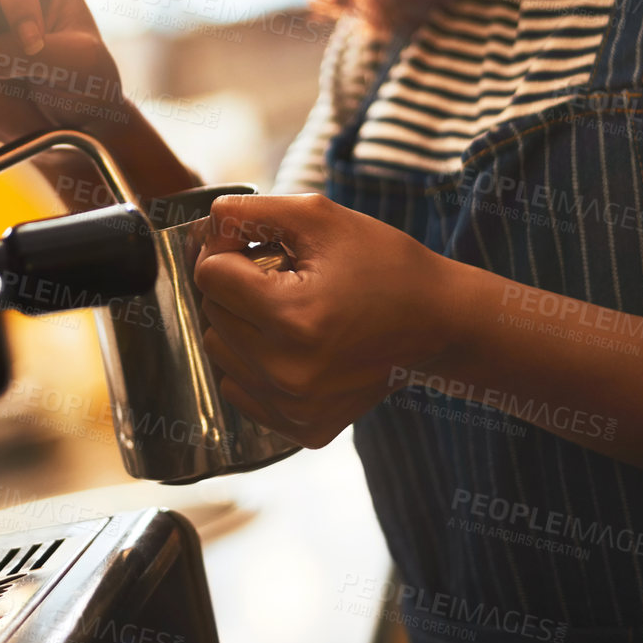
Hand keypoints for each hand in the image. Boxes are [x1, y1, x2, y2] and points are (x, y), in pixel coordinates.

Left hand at [193, 193, 463, 447]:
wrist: (439, 323)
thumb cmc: (382, 263)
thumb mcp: (318, 217)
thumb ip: (249, 212)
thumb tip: (203, 226)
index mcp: (292, 318)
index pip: (210, 275)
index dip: (231, 250)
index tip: (263, 248)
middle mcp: (288, 372)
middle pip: (211, 314)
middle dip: (237, 287)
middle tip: (284, 277)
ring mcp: (295, 408)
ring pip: (220, 353)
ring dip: (242, 325)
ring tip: (290, 310)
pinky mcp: (303, 429)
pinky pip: (239, 390)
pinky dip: (254, 364)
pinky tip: (295, 345)